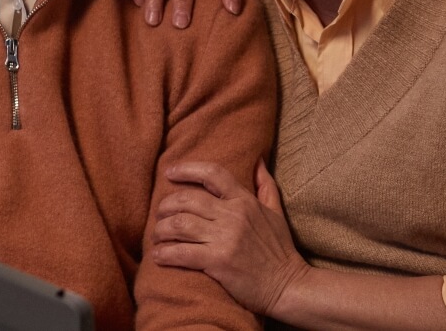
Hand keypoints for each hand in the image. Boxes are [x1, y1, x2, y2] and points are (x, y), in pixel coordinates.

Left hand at [152, 160, 306, 315]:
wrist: (288, 285)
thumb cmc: (280, 250)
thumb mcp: (277, 212)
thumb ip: (265, 185)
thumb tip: (257, 160)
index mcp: (245, 201)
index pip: (212, 174)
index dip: (187, 169)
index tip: (169, 172)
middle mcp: (234, 215)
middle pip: (187, 200)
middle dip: (166, 206)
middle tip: (160, 215)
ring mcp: (225, 238)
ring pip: (179, 224)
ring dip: (161, 230)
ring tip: (157, 237)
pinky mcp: (218, 261)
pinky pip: (181, 253)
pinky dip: (164, 254)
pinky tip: (158, 257)